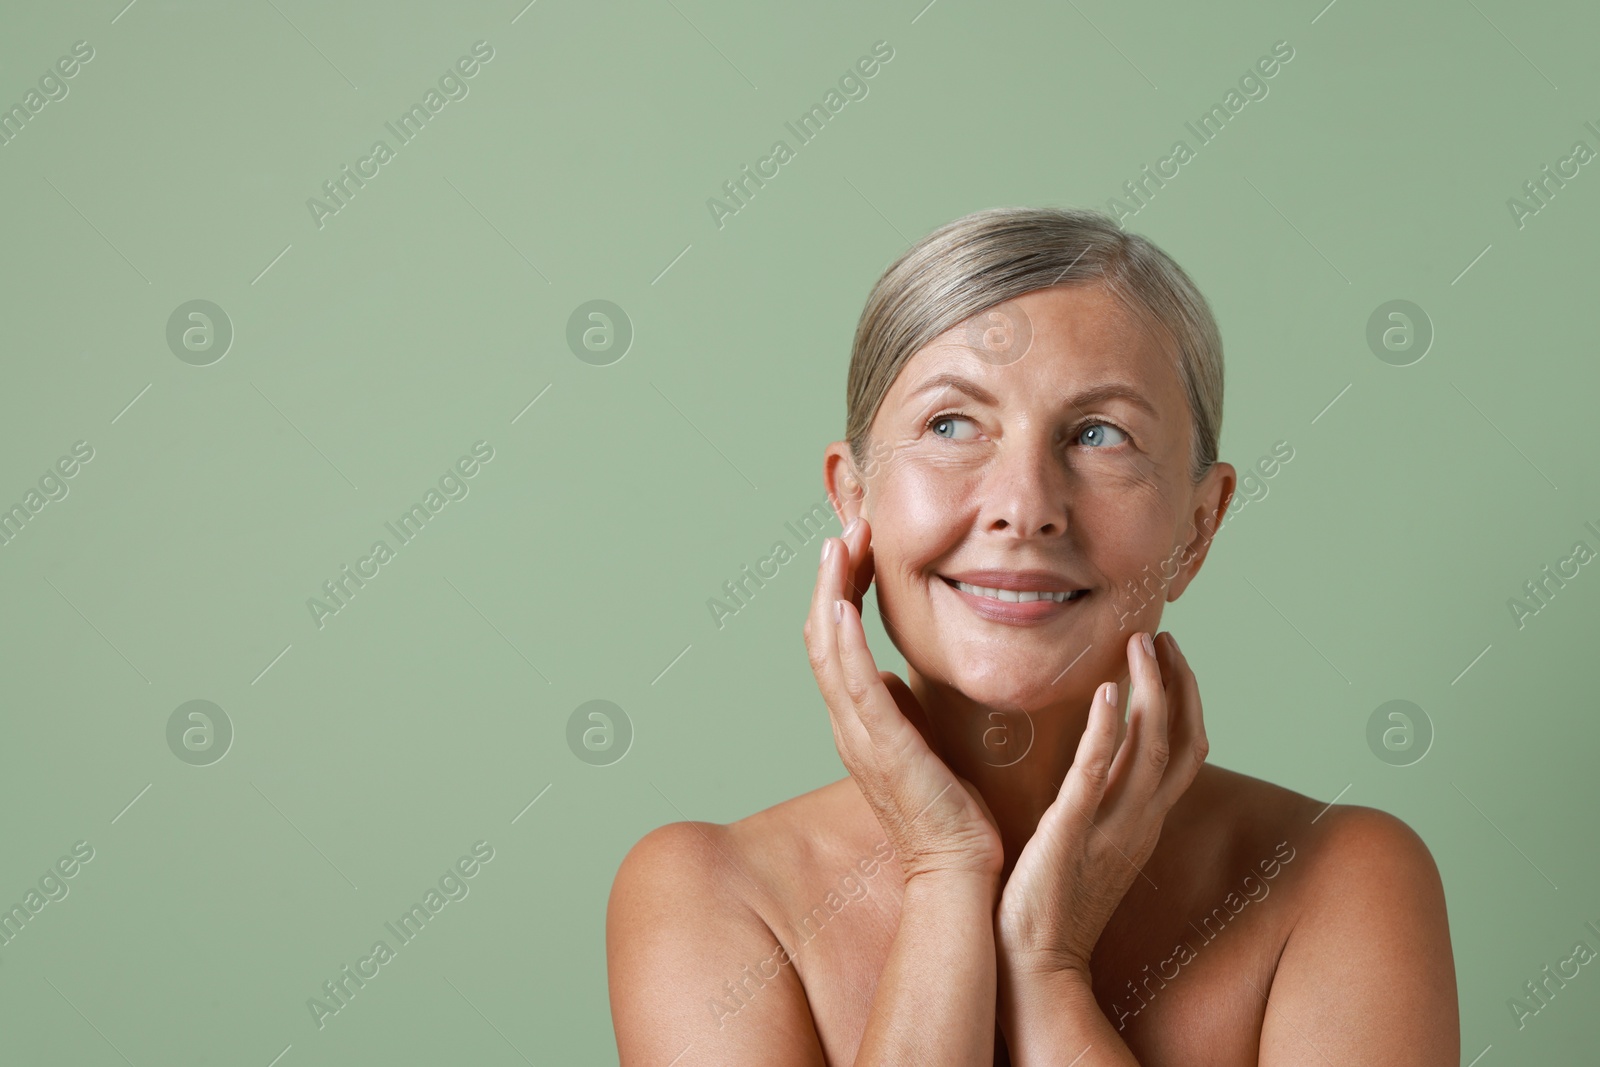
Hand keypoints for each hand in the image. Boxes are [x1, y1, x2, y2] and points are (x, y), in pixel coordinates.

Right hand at [804, 517, 1004, 885]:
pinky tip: (842, 604)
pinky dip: (843, 642)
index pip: (836, 640)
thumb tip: (893, 676)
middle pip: (821, 634)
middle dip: (831, 577)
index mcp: (858, 718)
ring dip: (830, 592)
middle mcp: (848, 722)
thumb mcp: (920, 740)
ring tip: (839, 545)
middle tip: (846, 528)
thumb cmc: (948, 809)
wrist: (960, 867)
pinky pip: (853, 686)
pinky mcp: (883, 748)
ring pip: (828, 650)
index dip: (839, 589)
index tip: (857, 546)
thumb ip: (900, 708)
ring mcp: (859, 735)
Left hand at [995, 631, 1207, 979]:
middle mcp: (1140, 823)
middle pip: (1183, 741)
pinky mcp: (1071, 834)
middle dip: (1179, 683)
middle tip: (1161, 635)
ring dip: (1152, 690)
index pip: (1186, 750)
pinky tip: (1106, 691)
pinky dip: (1107, 729)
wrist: (1036, 965)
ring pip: (1153, 747)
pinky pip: (1096, 774)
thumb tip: (1099, 750)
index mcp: (1143, 822)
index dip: (1186, 699)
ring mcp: (1112, 829)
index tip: (1170, 653)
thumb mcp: (1089, 839)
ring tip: (1140, 643)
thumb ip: (1099, 796)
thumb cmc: (1051, 902)